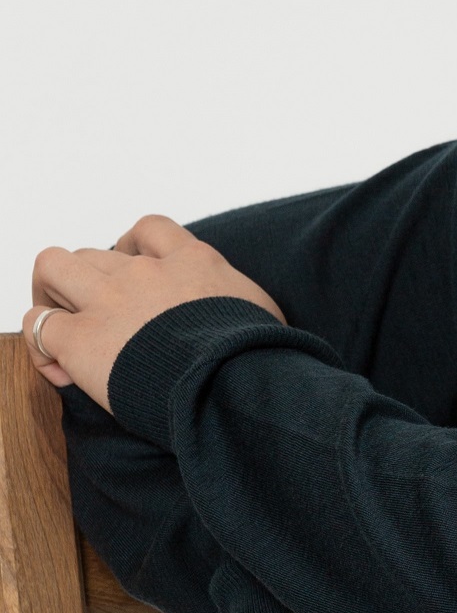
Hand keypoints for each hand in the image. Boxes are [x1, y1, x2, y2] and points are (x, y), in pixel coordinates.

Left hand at [23, 215, 283, 408]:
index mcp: (191, 261)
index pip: (148, 230)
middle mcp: (144, 272)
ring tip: (64, 325)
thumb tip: (240, 317)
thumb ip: (235, 302)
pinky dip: (41, 341)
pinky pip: (38, 324)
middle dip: (87, 280)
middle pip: (93, 253)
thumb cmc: (258, 355)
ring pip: (53, 267)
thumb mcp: (261, 311)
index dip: (130, 248)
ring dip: (53, 295)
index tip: (132, 272)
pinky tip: (58, 364)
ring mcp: (109, 301)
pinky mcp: (81, 340)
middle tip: (94, 313)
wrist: (235, 383)